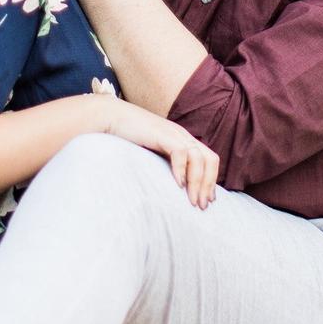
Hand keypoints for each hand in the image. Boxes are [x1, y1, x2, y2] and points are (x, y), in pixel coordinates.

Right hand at [103, 99, 219, 208]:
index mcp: (183, 140)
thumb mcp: (152, 154)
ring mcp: (174, 133)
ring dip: (197, 182)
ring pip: (199, 158)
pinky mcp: (162, 134)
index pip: (209, 159)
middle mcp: (182, 136)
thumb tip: (173, 188)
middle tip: (202, 206)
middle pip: (210, 159)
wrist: (111, 117)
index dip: (211, 181)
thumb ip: (164, 165)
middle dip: (209, 185)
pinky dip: (182, 170)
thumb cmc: (127, 139)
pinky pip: (181, 152)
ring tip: (192, 201)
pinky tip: (178, 185)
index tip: (206, 201)